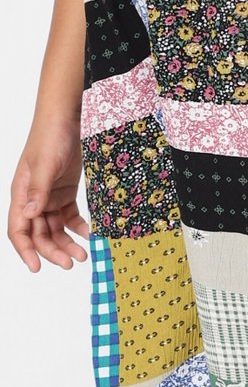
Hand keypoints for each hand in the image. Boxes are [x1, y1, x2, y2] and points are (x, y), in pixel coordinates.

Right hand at [8, 119, 88, 272]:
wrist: (69, 119)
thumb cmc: (51, 137)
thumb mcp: (45, 164)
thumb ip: (38, 190)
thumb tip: (30, 214)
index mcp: (22, 194)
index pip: (19, 229)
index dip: (26, 250)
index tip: (37, 267)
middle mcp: (34, 199)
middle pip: (39, 233)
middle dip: (53, 250)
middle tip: (72, 262)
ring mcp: (50, 196)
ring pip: (55, 228)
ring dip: (66, 242)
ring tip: (83, 254)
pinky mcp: (66, 192)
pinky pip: (70, 217)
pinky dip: (78, 227)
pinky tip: (89, 233)